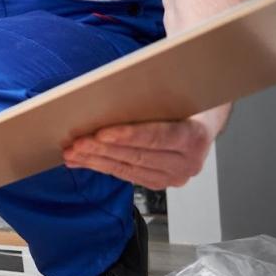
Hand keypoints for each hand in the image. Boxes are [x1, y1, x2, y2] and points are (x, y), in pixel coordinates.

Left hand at [63, 106, 225, 189]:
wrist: (203, 122)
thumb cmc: (187, 103)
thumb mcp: (176, 94)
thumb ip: (153, 98)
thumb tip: (113, 93)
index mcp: (195, 136)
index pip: (158, 137)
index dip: (128, 136)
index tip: (101, 134)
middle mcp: (188, 161)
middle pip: (139, 156)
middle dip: (103, 150)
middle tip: (77, 142)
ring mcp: (174, 175)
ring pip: (128, 168)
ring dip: (96, 161)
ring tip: (72, 153)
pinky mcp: (159, 182)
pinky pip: (126, 174)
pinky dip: (101, 166)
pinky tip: (81, 161)